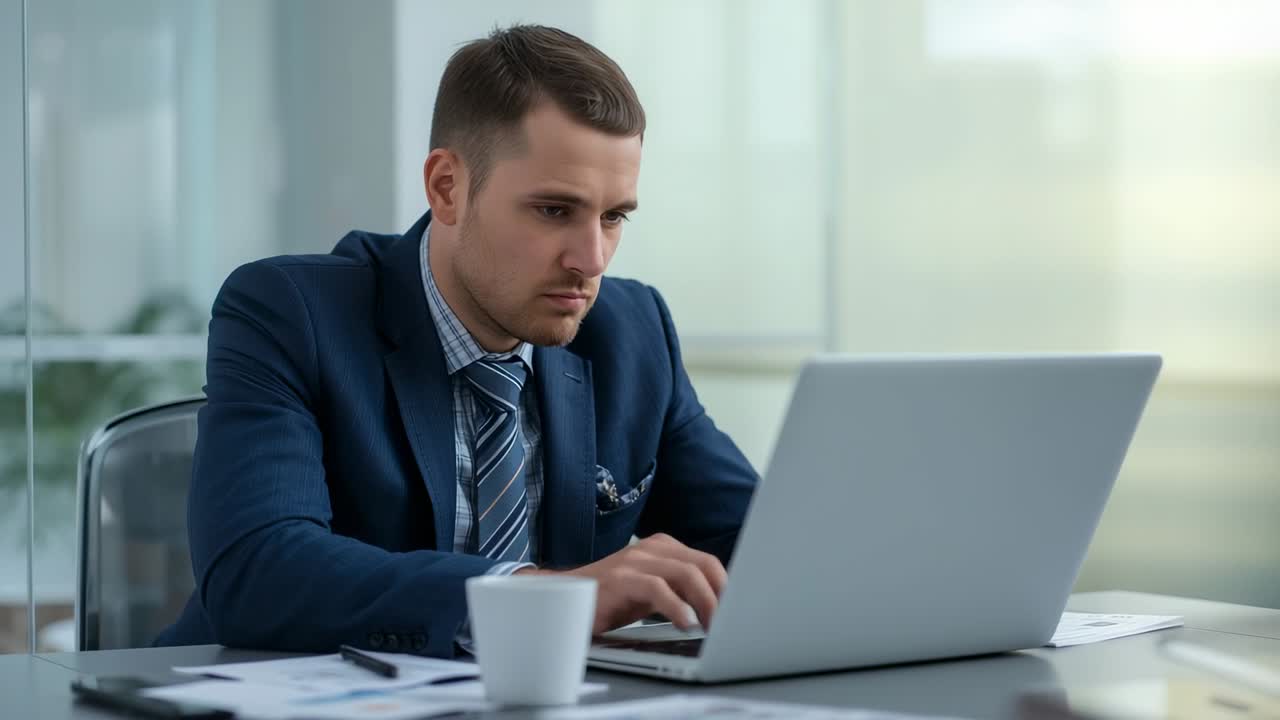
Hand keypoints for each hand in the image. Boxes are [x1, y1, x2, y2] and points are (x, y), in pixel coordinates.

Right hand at [516, 533, 726, 634]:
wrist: (563, 599)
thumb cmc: (612, 600)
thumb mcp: (652, 592)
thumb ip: (681, 591)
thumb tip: (719, 609)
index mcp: (664, 547)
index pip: (707, 562)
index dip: (727, 587)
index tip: (739, 612)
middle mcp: (652, 548)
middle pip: (703, 565)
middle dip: (723, 596)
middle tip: (731, 624)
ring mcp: (635, 561)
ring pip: (686, 574)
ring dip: (707, 604)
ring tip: (713, 628)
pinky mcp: (620, 579)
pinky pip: (658, 589)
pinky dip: (677, 607)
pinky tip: (685, 624)